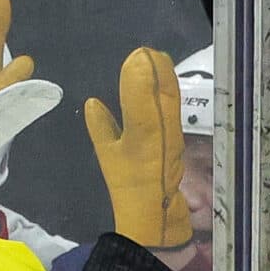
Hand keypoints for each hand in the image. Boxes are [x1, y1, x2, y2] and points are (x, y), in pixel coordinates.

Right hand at [85, 47, 188, 248]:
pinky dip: (164, 92)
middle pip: (161, 95)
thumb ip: (102, 129)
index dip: (140, 77)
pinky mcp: (176, 136)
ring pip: (169, 99)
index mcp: (142, 138)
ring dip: (163, 77)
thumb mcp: (109, 159)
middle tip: (145, 51)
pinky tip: (162, 81)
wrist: (153, 218)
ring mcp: (171, 133)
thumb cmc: (129, 189)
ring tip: (154, 58)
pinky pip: (171, 109)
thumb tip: (93, 102)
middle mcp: (160, 133)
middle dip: (155, 71)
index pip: (143, 100)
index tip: (136, 55)